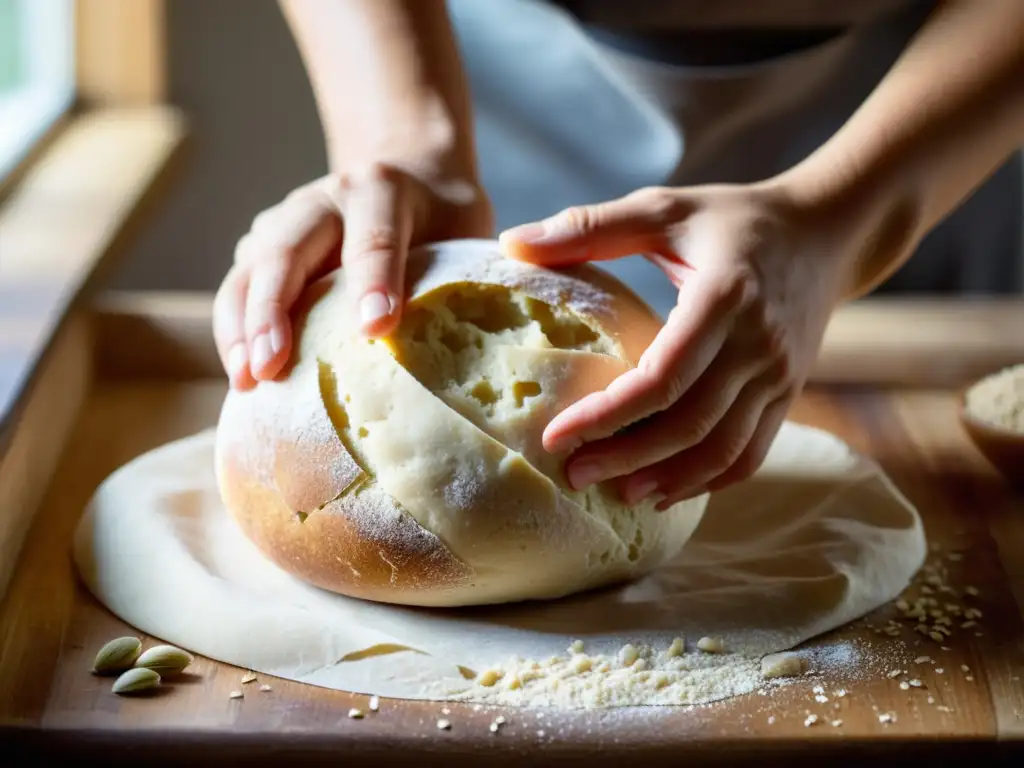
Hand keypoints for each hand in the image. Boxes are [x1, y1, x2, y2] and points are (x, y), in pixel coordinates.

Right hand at [214, 164, 492, 388]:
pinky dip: (234, 332)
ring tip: (247, 380)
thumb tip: (480, 354)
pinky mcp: (263, 248)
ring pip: (249, 270)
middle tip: (273, 365)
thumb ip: (465, 272)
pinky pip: (237, 289)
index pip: (373, 236)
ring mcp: (284, 222)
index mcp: (381, 190)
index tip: (376, 329)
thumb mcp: (467, 230)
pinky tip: (243, 376)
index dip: (373, 281)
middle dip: (274, 309)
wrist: (408, 173)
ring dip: (242, 326)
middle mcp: (322, 200)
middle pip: (287, 249)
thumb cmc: (444, 218)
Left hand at [499, 183, 853, 506]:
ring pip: (723, 450)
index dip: (607, 413)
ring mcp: (778, 376)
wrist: (826, 234)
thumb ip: (589, 226)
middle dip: (627, 457)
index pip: (663, 376)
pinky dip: (708, 481)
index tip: (556, 435)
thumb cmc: (733, 219)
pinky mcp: (788, 395)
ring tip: (616, 494)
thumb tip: (510, 242)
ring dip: (668, 480)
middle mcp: (757, 345)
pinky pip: (751, 454)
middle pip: (690, 425)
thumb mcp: (664, 208)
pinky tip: (665, 492)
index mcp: (725, 297)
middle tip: (573, 474)